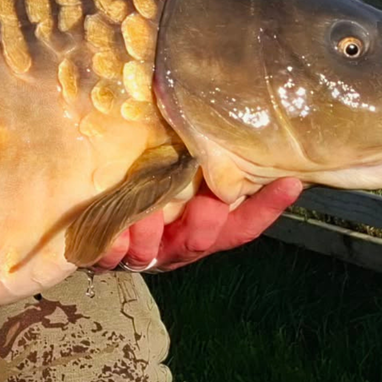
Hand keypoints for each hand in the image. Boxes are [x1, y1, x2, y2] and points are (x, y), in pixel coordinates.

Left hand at [93, 177, 302, 272]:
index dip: (268, 207)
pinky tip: (114, 237)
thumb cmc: (145, 191)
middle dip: (205, 221)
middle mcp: (179, 245)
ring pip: (156, 251)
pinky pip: (113, 257)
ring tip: (146, 213)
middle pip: (203, 240)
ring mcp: (146, 255)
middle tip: (205, 203)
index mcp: (204, 230)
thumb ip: (199, 165)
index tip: (288, 182)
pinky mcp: (110, 259)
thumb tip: (219, 122)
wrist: (92, 225)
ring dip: (153, 232)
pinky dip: (115, 246)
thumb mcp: (177, 178)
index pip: (244, 224)